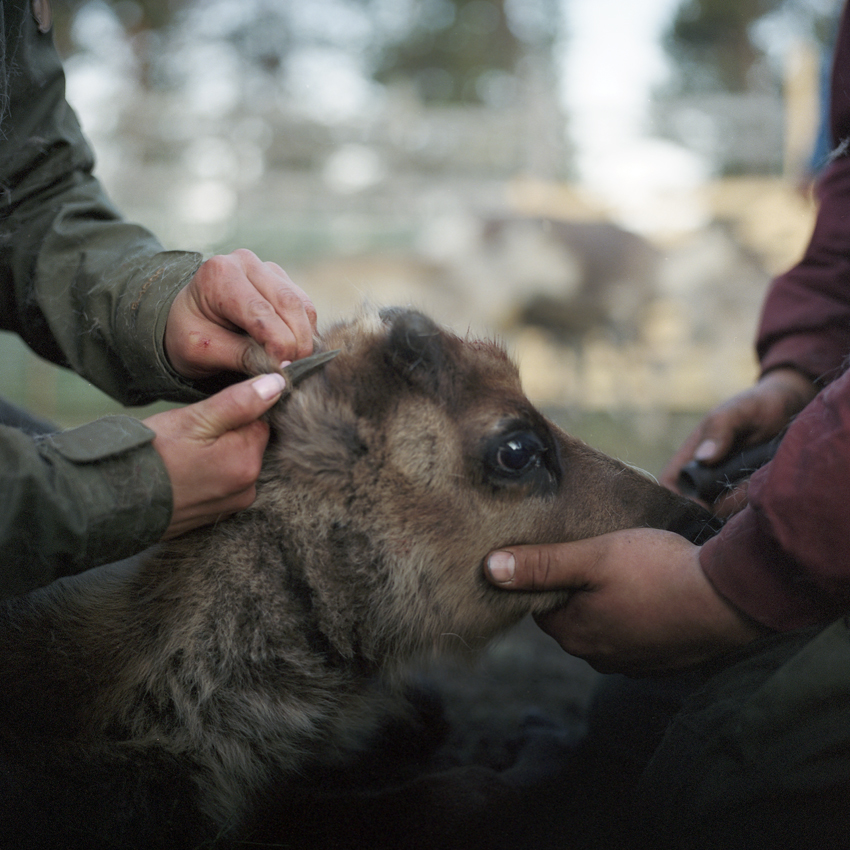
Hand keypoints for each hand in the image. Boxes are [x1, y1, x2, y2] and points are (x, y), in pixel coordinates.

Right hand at [144, 372, 285, 537]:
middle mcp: (247, 489)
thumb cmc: (149, 456)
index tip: (208, 415)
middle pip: (248, 444)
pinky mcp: (214, 515)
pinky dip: (208, 474)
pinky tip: (183, 472)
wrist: (109, 501)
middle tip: (189, 436)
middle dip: (225, 434)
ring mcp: (230, 505)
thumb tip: (278, 384)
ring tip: (183, 455)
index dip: (235, 411)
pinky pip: (221, 484)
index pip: (259, 422)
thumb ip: (240, 402)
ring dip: (216, 454)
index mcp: (247, 462)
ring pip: (234, 463)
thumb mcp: (195, 419)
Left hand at [165, 249, 316, 379]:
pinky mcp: (282, 279)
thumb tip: (282, 369)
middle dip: (298, 342)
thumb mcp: (204, 351)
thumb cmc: (189, 335)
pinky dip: (306, 331)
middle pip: (289, 303)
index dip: (278, 345)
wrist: (186, 320)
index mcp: (220, 274)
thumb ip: (242, 357)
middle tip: (296, 372)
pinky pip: (305, 307)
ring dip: (305, 338)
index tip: (283, 372)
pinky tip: (295, 350)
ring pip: (302, 304)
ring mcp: (267, 268)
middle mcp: (246, 262)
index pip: (261, 312)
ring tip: (295, 363)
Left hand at [485, 530, 766, 674]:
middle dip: (573, 589)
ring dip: (605, 601)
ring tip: (618, 567)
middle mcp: (600, 657)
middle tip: (586, 553)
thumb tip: (488, 569)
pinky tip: (647, 589)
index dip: (542, 577)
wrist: (732, 598)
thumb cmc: (657, 571)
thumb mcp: (592, 557)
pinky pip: (634, 633)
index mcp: (575, 635)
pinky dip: (634, 613)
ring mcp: (634, 662)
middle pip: (570, 616)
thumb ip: (541, 565)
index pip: (540, 606)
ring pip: (603, 624)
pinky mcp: (664, 658)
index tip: (552, 551)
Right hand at [660, 368, 816, 513]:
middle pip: (696, 502)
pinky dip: (751, 504)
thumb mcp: (737, 411)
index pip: (671, 482)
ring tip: (757, 485)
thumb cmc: (757, 404)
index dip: (677, 497)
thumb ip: (720, 430)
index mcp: (693, 453)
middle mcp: (706, 472)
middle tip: (739, 497)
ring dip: (736, 505)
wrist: (791, 407)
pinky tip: (765, 490)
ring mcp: (727, 484)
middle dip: (713, 508)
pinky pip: (743, 506)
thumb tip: (704, 458)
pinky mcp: (748, 490)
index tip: (702, 504)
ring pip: (721, 508)